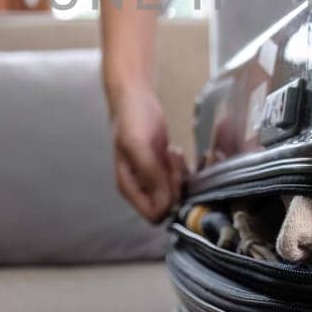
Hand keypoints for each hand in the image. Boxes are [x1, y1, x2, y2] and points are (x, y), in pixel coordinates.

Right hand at [109, 85, 184, 221]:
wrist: (135, 97)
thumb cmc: (131, 119)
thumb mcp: (138, 146)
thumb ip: (150, 176)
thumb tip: (165, 204)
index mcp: (129, 187)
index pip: (153, 214)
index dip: (167, 201)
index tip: (170, 176)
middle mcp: (140, 186)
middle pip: (166, 205)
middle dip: (175, 185)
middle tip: (173, 160)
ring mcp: (152, 177)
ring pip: (174, 192)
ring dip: (179, 175)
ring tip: (172, 152)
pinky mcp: (163, 166)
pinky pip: (177, 179)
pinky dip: (182, 169)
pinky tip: (176, 151)